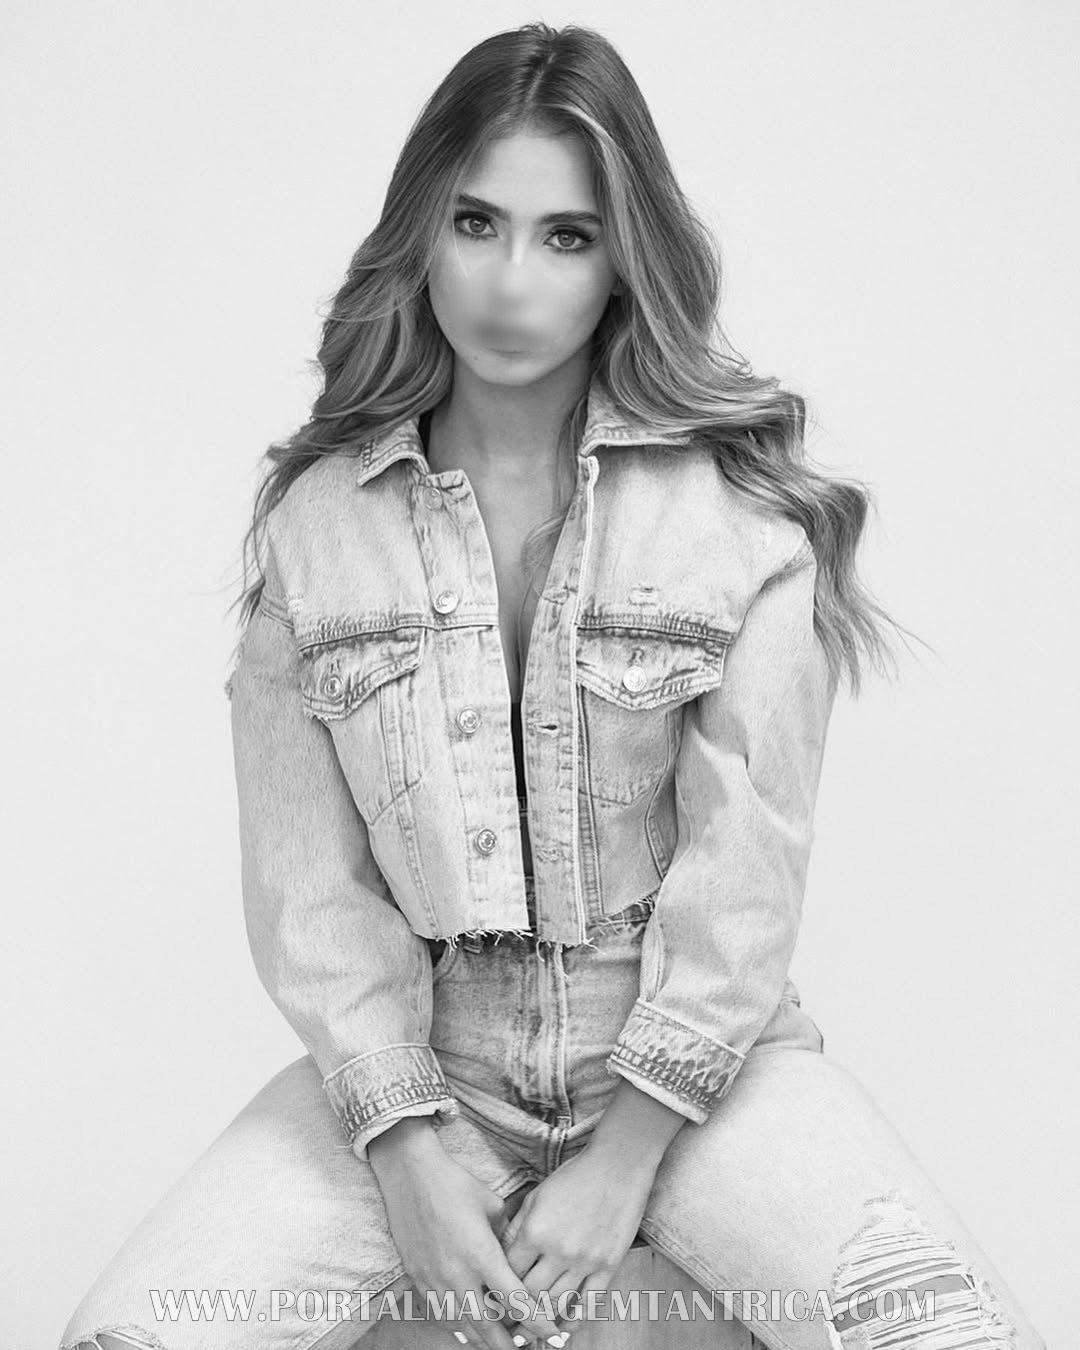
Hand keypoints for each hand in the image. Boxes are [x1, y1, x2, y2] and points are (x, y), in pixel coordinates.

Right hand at [370, 1118, 562, 1348]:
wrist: (410, 1175)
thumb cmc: (456, 1184)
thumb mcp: (493, 1205)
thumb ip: (508, 1236)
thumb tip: (520, 1255)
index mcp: (482, 1254)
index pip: (515, 1301)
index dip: (537, 1322)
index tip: (553, 1333)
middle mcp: (458, 1275)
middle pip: (489, 1326)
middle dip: (510, 1344)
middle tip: (528, 1349)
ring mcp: (435, 1281)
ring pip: (463, 1327)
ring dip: (484, 1340)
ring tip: (502, 1345)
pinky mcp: (418, 1281)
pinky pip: (441, 1317)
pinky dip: (458, 1329)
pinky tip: (470, 1332)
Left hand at [499, 1142, 658, 1339]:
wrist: (617, 1166)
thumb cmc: (573, 1177)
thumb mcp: (536, 1196)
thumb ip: (517, 1227)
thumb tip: (500, 1255)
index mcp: (535, 1231)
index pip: (509, 1272)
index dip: (498, 1288)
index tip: (493, 1300)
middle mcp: (558, 1250)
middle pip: (530, 1295)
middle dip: (516, 1311)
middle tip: (507, 1326)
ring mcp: (585, 1261)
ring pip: (556, 1304)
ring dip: (541, 1323)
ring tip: (529, 1336)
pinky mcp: (608, 1266)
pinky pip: (590, 1303)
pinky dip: (575, 1320)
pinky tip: (564, 1328)